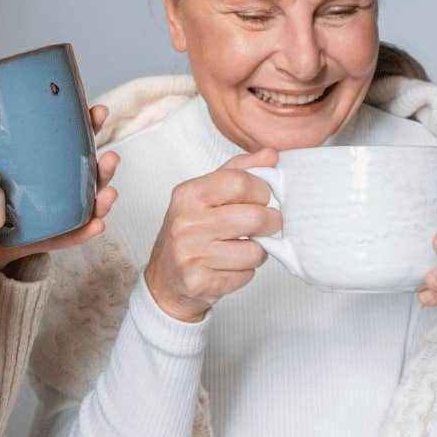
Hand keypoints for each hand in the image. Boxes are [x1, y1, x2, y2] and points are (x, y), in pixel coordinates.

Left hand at [0, 104, 119, 269]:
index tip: (98, 112)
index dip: (92, 126)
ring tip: (109, 194)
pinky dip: (87, 230)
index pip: (77, 140)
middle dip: (105, 166)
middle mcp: (65, 186)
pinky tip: (97, 225)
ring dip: (104, 198)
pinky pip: (74, 234)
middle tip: (110, 157)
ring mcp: (63, 212)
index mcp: (54, 161)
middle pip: (92, 174)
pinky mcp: (53, 236)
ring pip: (90, 204)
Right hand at [144, 148, 280, 322]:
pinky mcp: (199, 281)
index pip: (240, 181)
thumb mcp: (205, 195)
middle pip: (254, 217)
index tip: (262, 198)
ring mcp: (191, 254)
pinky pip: (246, 275)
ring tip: (244, 248)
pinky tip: (230, 267)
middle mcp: (186, 223)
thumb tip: (271, 155)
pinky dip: (245, 272)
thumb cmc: (189, 233)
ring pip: (255, 250)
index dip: (262, 190)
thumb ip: (238, 172)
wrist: (164, 280)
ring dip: (258, 251)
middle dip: (271, 222)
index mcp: (188, 194)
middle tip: (267, 224)